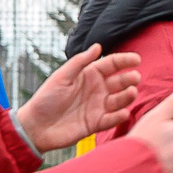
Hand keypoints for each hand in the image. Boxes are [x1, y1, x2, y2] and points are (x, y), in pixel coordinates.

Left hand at [15, 45, 142, 152]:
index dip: (125, 61)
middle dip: (129, 79)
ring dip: (127, 96)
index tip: (137, 60)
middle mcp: (97, 90)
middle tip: (134, 78)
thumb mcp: (61, 76)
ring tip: (131, 92)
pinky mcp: (96, 124)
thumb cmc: (46, 98)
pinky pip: (111, 120)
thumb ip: (79, 62)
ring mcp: (98, 107)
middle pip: (119, 82)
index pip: (112, 65)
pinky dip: (119, 117)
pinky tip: (123, 113)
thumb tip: (98, 46)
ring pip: (119, 100)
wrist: (36, 126)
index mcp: (89, 75)